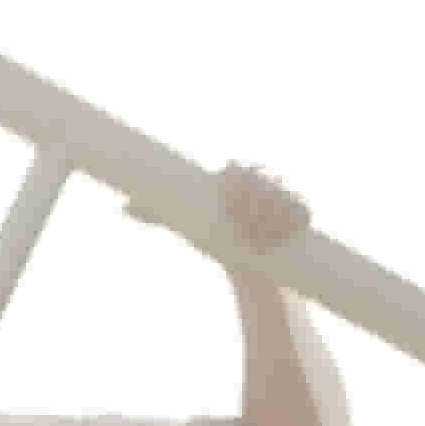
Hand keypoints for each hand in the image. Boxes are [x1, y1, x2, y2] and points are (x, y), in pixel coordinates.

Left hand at [127, 162, 309, 252]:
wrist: (242, 255)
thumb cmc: (210, 232)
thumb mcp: (185, 222)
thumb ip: (157, 212)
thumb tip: (122, 207)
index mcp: (233, 174)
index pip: (235, 170)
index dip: (233, 186)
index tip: (225, 207)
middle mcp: (261, 178)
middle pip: (261, 184)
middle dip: (253, 207)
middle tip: (241, 230)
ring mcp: (283, 193)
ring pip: (282, 199)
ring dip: (272, 220)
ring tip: (258, 241)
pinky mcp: (300, 212)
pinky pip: (302, 211)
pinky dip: (295, 223)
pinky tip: (286, 236)